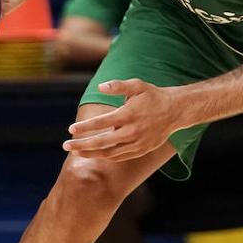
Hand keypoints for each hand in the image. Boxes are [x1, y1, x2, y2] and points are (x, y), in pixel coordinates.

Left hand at [64, 79, 182, 161]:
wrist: (176, 111)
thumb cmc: (153, 96)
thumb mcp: (137, 85)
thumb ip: (118, 86)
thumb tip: (100, 87)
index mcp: (128, 114)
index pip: (101, 123)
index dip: (85, 127)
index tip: (71, 129)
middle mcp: (132, 131)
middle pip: (102, 142)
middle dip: (82, 144)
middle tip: (66, 146)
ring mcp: (137, 143)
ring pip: (109, 153)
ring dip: (91, 153)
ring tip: (77, 152)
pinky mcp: (141, 150)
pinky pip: (120, 156)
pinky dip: (106, 156)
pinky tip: (96, 153)